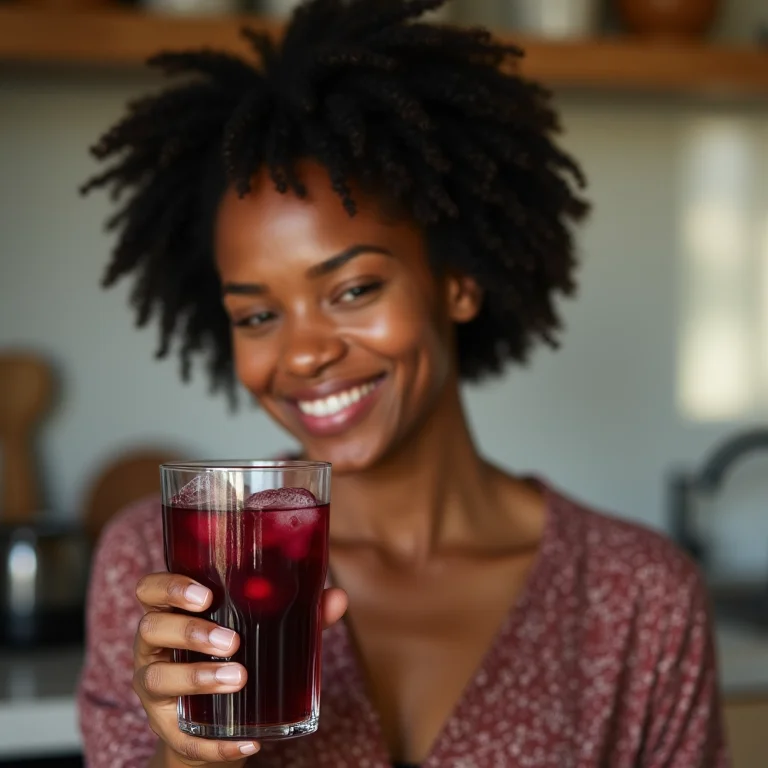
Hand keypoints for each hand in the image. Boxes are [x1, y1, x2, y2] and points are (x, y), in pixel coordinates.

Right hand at [134, 573, 347, 765]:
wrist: (218, 720)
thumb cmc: (238, 655)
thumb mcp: (261, 630)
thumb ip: (299, 613)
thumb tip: (337, 598)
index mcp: (173, 610)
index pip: (151, 589)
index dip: (169, 586)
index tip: (206, 595)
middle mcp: (154, 646)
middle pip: (152, 628)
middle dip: (190, 632)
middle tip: (231, 641)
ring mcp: (154, 687)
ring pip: (158, 678)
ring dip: (197, 678)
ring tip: (238, 678)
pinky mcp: (166, 729)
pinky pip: (182, 738)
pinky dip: (215, 742)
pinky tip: (248, 740)